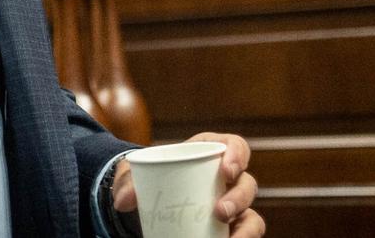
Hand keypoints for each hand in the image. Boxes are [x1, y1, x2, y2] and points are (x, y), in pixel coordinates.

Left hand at [111, 132, 261, 235]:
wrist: (150, 202)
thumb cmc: (151, 178)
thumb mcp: (137, 174)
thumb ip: (127, 182)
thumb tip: (122, 201)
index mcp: (211, 153)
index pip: (236, 146)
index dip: (238, 155)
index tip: (227, 170)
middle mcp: (228, 180)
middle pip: (247, 184)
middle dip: (239, 198)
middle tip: (220, 212)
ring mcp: (231, 206)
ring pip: (252, 216)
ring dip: (247, 229)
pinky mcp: (230, 230)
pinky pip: (243, 236)